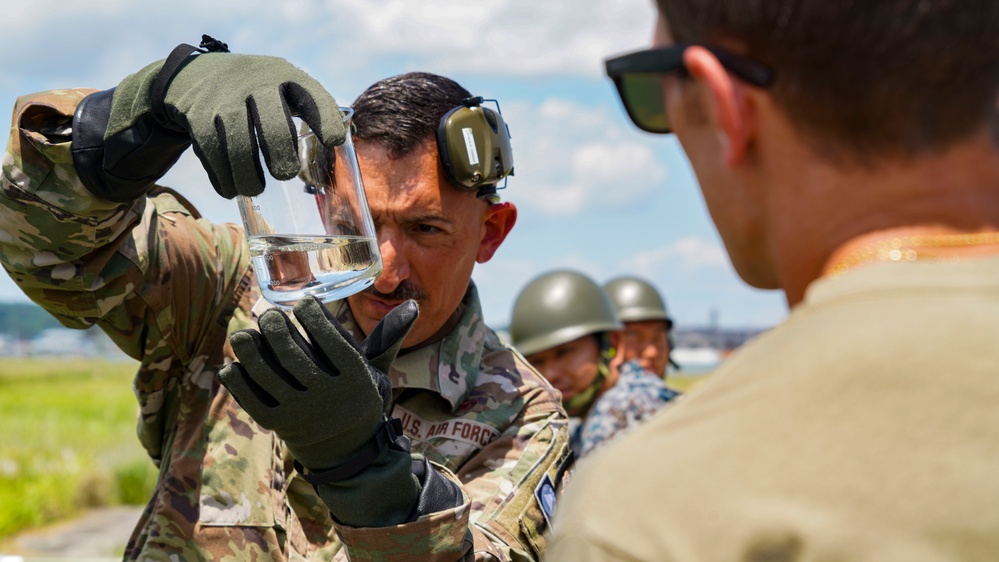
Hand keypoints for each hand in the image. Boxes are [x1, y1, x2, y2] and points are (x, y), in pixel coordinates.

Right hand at [73, 37, 345, 200]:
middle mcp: (255, 84)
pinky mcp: (198, 117)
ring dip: (248, 176)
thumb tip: (342, 150)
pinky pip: (213, 154)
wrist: (197, 75)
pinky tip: (232, 189)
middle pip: (272, 124)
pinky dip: (223, 178)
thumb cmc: (257, 91)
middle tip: (286, 174)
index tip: (333, 141)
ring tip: (256, 189)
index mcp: (285, 77)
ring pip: (239, 146)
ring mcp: (224, 101)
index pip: (311, 95)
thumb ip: (311, 111)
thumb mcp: (284, 88)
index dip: (324, 118)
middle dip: (281, 154)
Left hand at [218, 296, 424, 526]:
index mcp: (355, 380)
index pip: (332, 341)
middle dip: (276, 328)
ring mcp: (300, 414)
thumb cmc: (358, 398)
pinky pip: (250, 400)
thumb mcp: (377, 373)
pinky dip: (238, 382)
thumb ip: (387, 339)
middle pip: (294, 356)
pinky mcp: (277, 425)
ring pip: (267, 375)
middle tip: (270, 315)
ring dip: (249, 350)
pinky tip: (234, 364)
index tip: (303, 303)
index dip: (313, 316)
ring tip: (243, 335)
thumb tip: (413, 306)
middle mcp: (328, 398)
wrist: (346, 452)